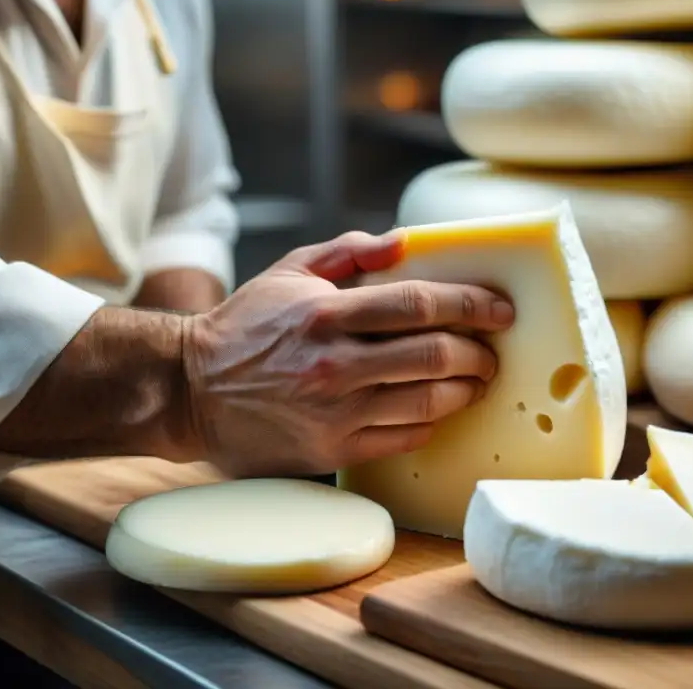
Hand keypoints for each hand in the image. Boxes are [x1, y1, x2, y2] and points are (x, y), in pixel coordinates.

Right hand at [182, 231, 513, 477]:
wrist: (192, 391)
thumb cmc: (245, 327)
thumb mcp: (288, 272)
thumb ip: (348, 253)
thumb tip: (405, 242)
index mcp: (327, 313)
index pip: (420, 304)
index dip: (472, 305)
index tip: (501, 310)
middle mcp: (336, 363)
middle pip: (435, 356)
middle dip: (478, 354)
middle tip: (491, 354)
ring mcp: (336, 412)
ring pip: (428, 402)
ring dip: (464, 391)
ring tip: (474, 382)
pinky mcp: (332, 450)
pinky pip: (403, 438)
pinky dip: (429, 422)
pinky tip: (434, 410)